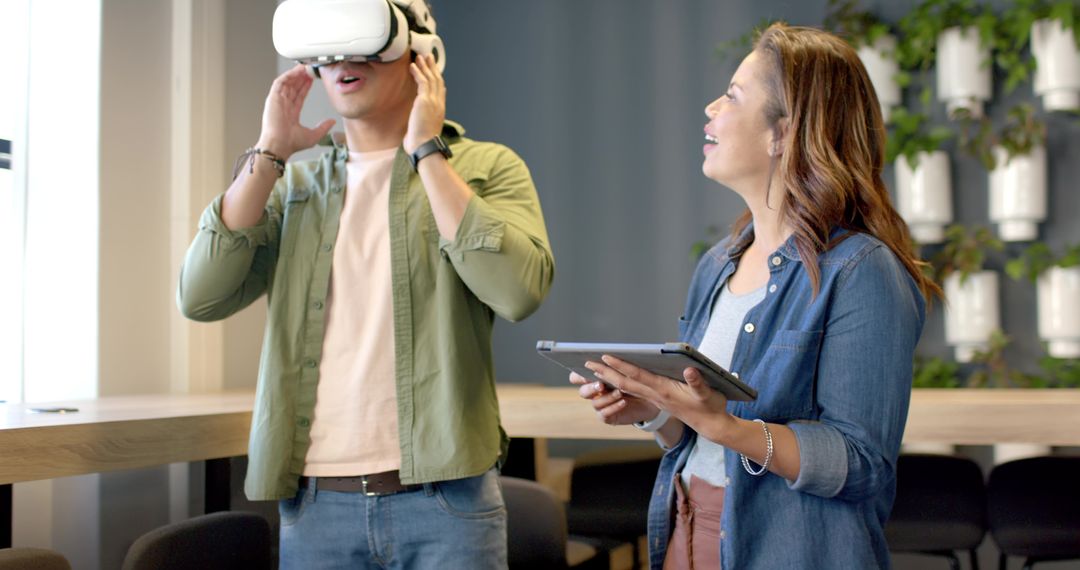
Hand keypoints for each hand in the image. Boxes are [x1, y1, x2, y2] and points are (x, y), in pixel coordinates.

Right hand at [256, 64, 335, 158]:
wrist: (279, 145)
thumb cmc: (291, 143)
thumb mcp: (313, 135)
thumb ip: (323, 127)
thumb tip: (332, 122)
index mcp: (290, 113)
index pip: (299, 95)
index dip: (305, 86)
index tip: (312, 78)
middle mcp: (283, 106)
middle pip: (293, 87)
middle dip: (302, 77)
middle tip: (311, 69)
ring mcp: (278, 101)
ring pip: (287, 82)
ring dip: (296, 74)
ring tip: (305, 67)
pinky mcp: (273, 98)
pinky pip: (280, 83)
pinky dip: (288, 76)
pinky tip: (296, 71)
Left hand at [403, 54, 446, 153]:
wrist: (425, 146)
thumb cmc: (422, 143)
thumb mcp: (425, 129)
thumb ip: (423, 121)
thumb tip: (417, 123)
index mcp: (440, 110)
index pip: (441, 91)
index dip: (437, 79)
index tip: (434, 72)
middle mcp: (439, 103)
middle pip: (437, 81)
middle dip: (433, 67)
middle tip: (428, 57)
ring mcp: (433, 101)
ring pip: (431, 78)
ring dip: (425, 66)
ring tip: (420, 57)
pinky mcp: (425, 100)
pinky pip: (422, 81)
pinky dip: (418, 72)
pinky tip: (413, 66)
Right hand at [569, 371, 660, 425]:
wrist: (650, 398)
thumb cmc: (636, 379)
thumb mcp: (626, 370)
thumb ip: (614, 366)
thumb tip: (607, 358)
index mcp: (594, 378)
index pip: (576, 377)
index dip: (578, 375)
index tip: (586, 370)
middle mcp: (594, 393)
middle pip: (583, 391)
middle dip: (591, 388)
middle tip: (601, 384)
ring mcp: (600, 405)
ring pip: (595, 403)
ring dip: (607, 397)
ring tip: (620, 392)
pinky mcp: (607, 417)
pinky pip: (604, 414)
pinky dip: (613, 407)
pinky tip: (623, 402)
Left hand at [586, 356, 736, 442]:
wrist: (710, 426)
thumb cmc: (710, 408)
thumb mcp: (708, 395)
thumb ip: (698, 383)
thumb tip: (690, 370)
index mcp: (663, 391)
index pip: (637, 376)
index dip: (621, 366)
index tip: (605, 356)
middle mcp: (655, 395)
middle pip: (625, 383)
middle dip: (605, 373)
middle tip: (587, 363)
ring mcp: (654, 399)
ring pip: (627, 387)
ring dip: (610, 378)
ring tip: (595, 369)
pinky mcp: (657, 400)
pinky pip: (634, 391)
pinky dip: (621, 383)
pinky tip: (614, 378)